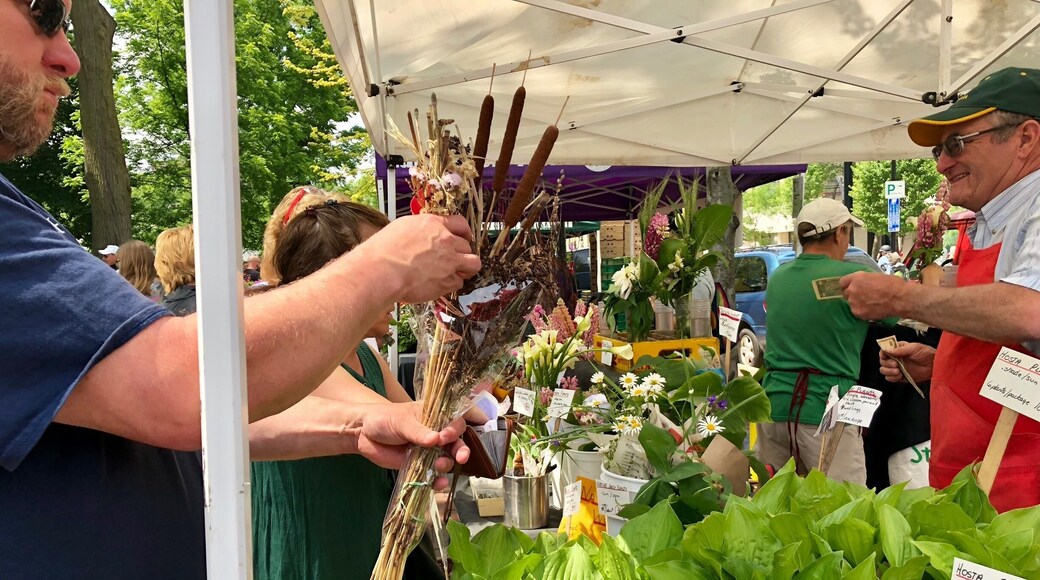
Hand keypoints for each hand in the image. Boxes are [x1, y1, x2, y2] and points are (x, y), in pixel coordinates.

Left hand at [355, 401, 468, 490]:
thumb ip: (418, 431)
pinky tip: (438, 483)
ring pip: (447, 458)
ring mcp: (429, 450)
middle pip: (457, 441)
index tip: (448, 435)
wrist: (363, 434)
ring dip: (447, 464)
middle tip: (460, 457)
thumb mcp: (401, 421)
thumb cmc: (383, 419)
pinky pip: (434, 474)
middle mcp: (436, 432)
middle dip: (461, 449)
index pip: (455, 419)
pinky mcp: (420, 465)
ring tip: (439, 465)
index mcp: (434, 416)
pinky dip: (438, 480)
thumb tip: (435, 440)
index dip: (457, 428)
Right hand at [365, 214, 480, 302]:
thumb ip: (420, 232)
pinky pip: (459, 282)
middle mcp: (446, 241)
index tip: (463, 237)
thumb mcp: (402, 228)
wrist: (383, 270)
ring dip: (466, 268)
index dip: (464, 232)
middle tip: (452, 260)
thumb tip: (422, 237)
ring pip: (473, 264)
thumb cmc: (383, 250)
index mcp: (434, 224)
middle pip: (467, 245)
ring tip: (454, 273)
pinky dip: (451, 284)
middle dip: (461, 253)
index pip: (460, 223)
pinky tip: (439, 284)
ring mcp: (451, 261)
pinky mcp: (449, 281)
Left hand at [841, 271, 905, 319]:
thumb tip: (861, 284)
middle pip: (846, 293)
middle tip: (863, 296)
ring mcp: (854, 302)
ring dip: (857, 303)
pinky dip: (862, 311)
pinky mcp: (858, 313)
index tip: (852, 287)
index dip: (848, 285)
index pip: (842, 282)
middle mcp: (852, 289)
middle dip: (853, 294)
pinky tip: (871, 309)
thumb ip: (864, 280)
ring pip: (851, 303)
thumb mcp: (875, 276)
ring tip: (870, 303)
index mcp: (856, 278)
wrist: (900, 298)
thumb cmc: (892, 285)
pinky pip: (856, 311)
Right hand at [879, 341, 934, 383]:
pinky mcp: (901, 377)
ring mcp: (898, 368)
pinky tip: (899, 376)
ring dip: (888, 371)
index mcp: (897, 350)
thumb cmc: (926, 353)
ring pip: (884, 371)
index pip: (884, 351)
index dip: (882, 353)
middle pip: (882, 362)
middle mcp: (896, 359)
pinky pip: (890, 379)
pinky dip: (892, 378)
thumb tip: (887, 350)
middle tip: (896, 364)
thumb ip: (900, 349)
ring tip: (898, 371)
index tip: (884, 356)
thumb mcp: (914, 348)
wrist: (935, 365)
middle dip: (887, 364)